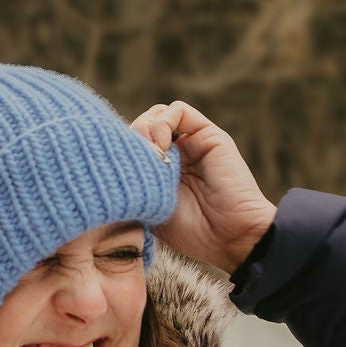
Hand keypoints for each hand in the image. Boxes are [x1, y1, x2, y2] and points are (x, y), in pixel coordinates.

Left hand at [132, 101, 276, 272]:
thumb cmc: (190, 230)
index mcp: (160, 171)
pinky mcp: (208, 134)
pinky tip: (160, 145)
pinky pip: (178, 110)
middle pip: (142, 126)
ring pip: (157, 114)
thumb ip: (135, 178)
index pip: (132, 144)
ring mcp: (192, 142)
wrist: (228, 236)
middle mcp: (176, 153)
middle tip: (131, 161)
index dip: (120, 150)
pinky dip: (162, 122)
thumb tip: (116, 152)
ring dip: (145, 128)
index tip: (116, 168)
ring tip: (148, 153)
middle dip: (131, 138)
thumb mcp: (150, 204)